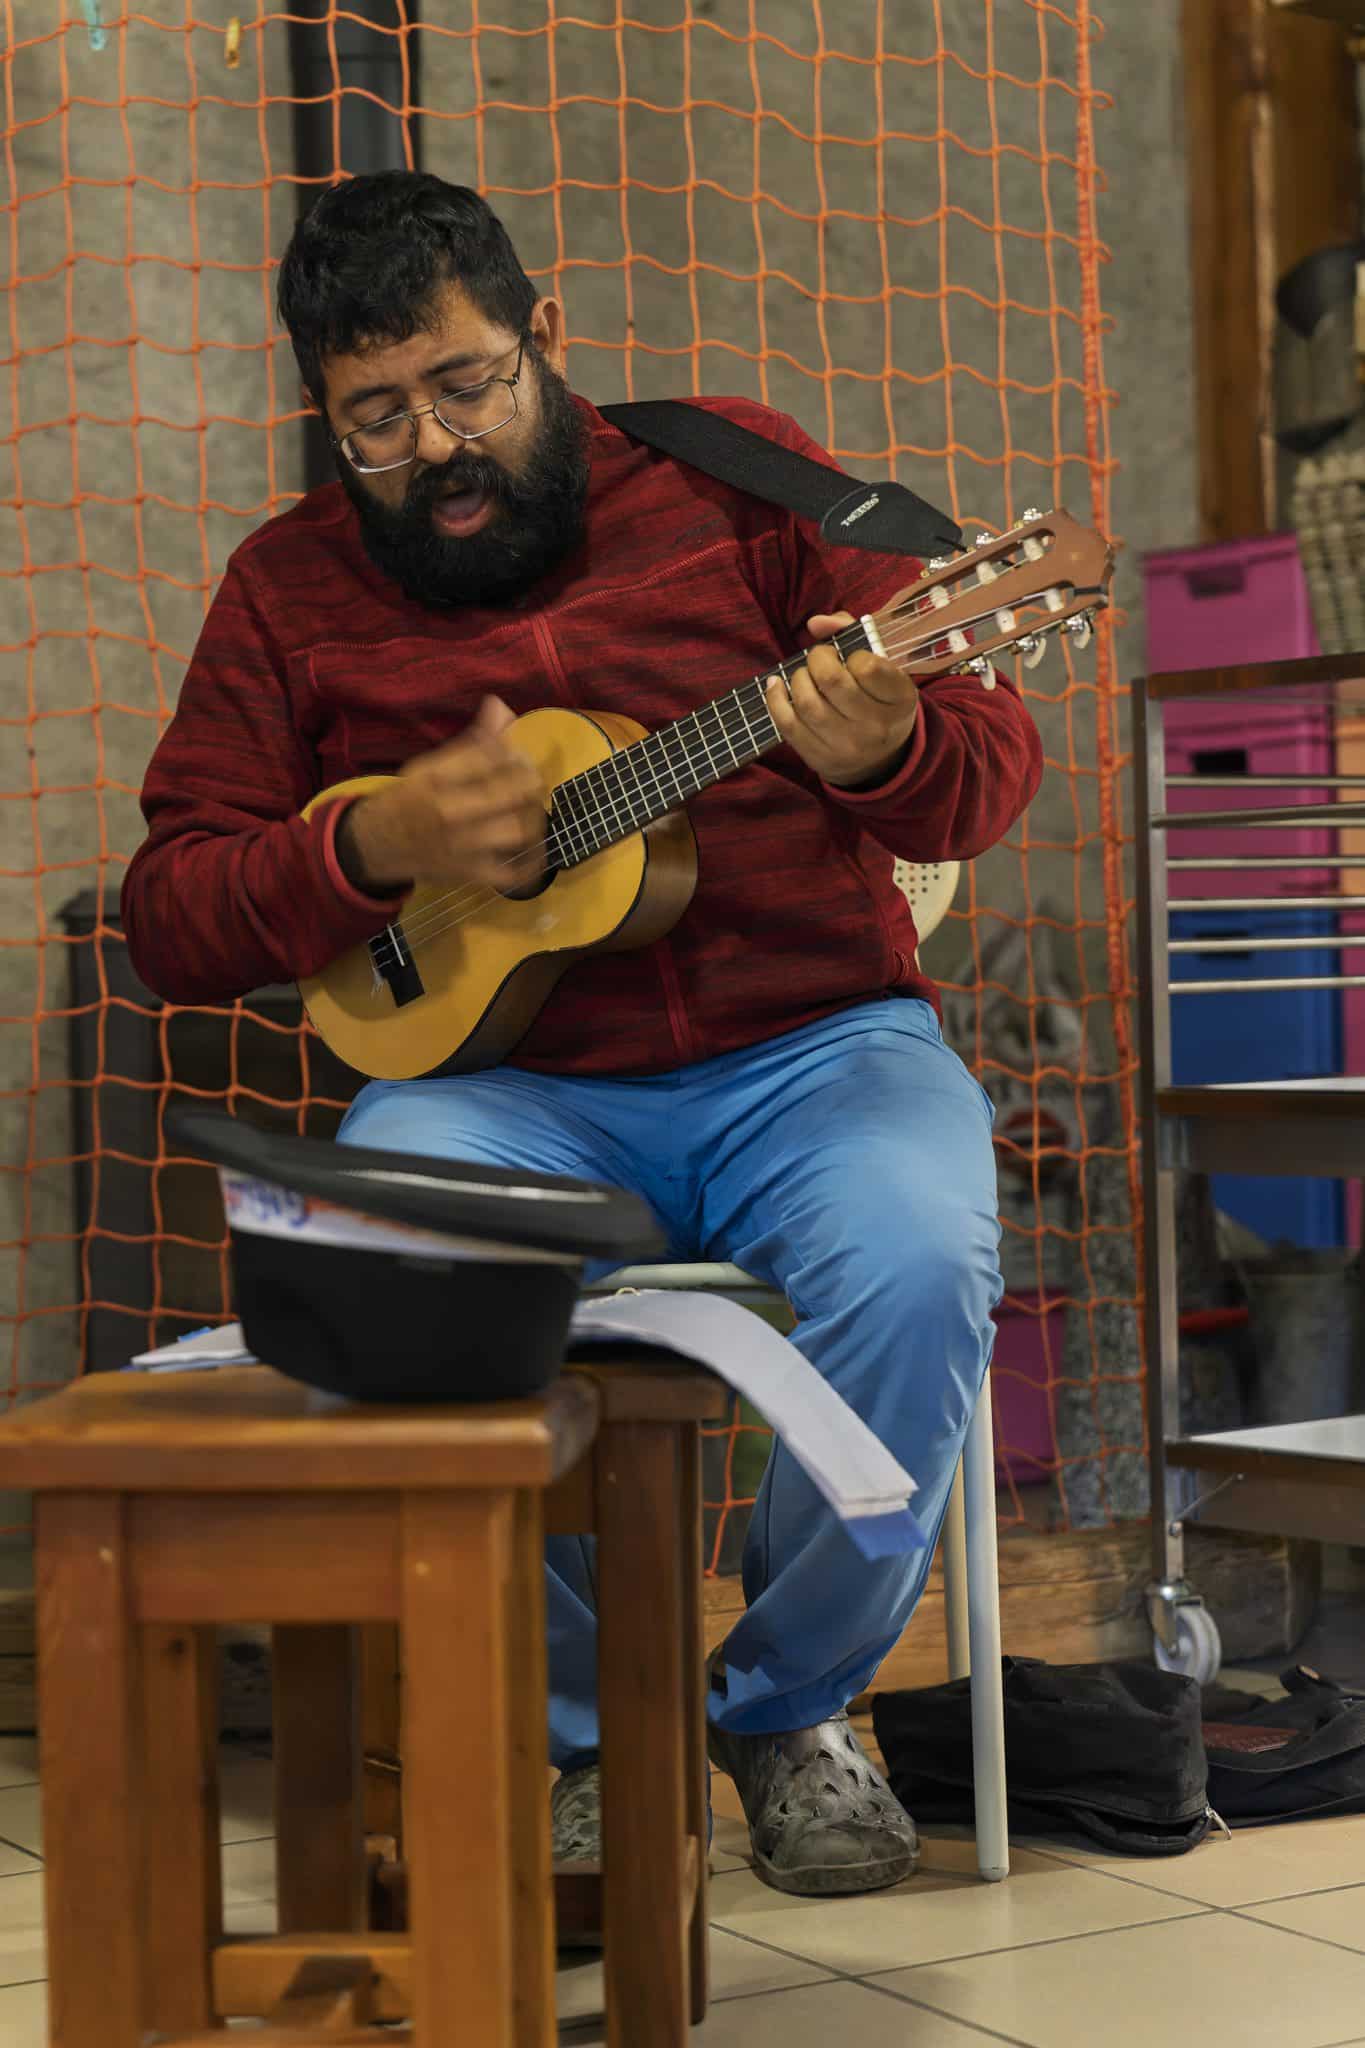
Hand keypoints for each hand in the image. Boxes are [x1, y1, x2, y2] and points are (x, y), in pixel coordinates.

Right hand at [341, 696, 548, 896]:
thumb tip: (500, 706)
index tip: (516, 755)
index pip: (491, 756)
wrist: (377, 845)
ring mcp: (463, 846)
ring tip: (530, 808)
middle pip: (514, 791)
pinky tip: (535, 846)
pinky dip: (532, 862)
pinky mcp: (471, 873)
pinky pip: (514, 872)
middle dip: (529, 780)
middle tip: (528, 780)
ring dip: (534, 815)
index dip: (514, 751)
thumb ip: (472, 741)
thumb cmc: (409, 800)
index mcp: (438, 778)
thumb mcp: (430, 765)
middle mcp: (451, 811)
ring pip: (519, 829)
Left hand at [765, 611, 918, 788]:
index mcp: (899, 699)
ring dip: (798, 679)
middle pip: (832, 681)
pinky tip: (776, 685)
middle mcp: (876, 726)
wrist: (878, 759)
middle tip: (820, 659)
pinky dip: (775, 699)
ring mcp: (847, 746)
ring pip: (807, 703)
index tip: (850, 658)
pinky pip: (788, 725)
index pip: (867, 666)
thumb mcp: (882, 667)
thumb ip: (851, 632)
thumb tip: (815, 623)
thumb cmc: (877, 699)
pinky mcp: (820, 758)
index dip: (851, 654)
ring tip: (804, 675)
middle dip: (817, 659)